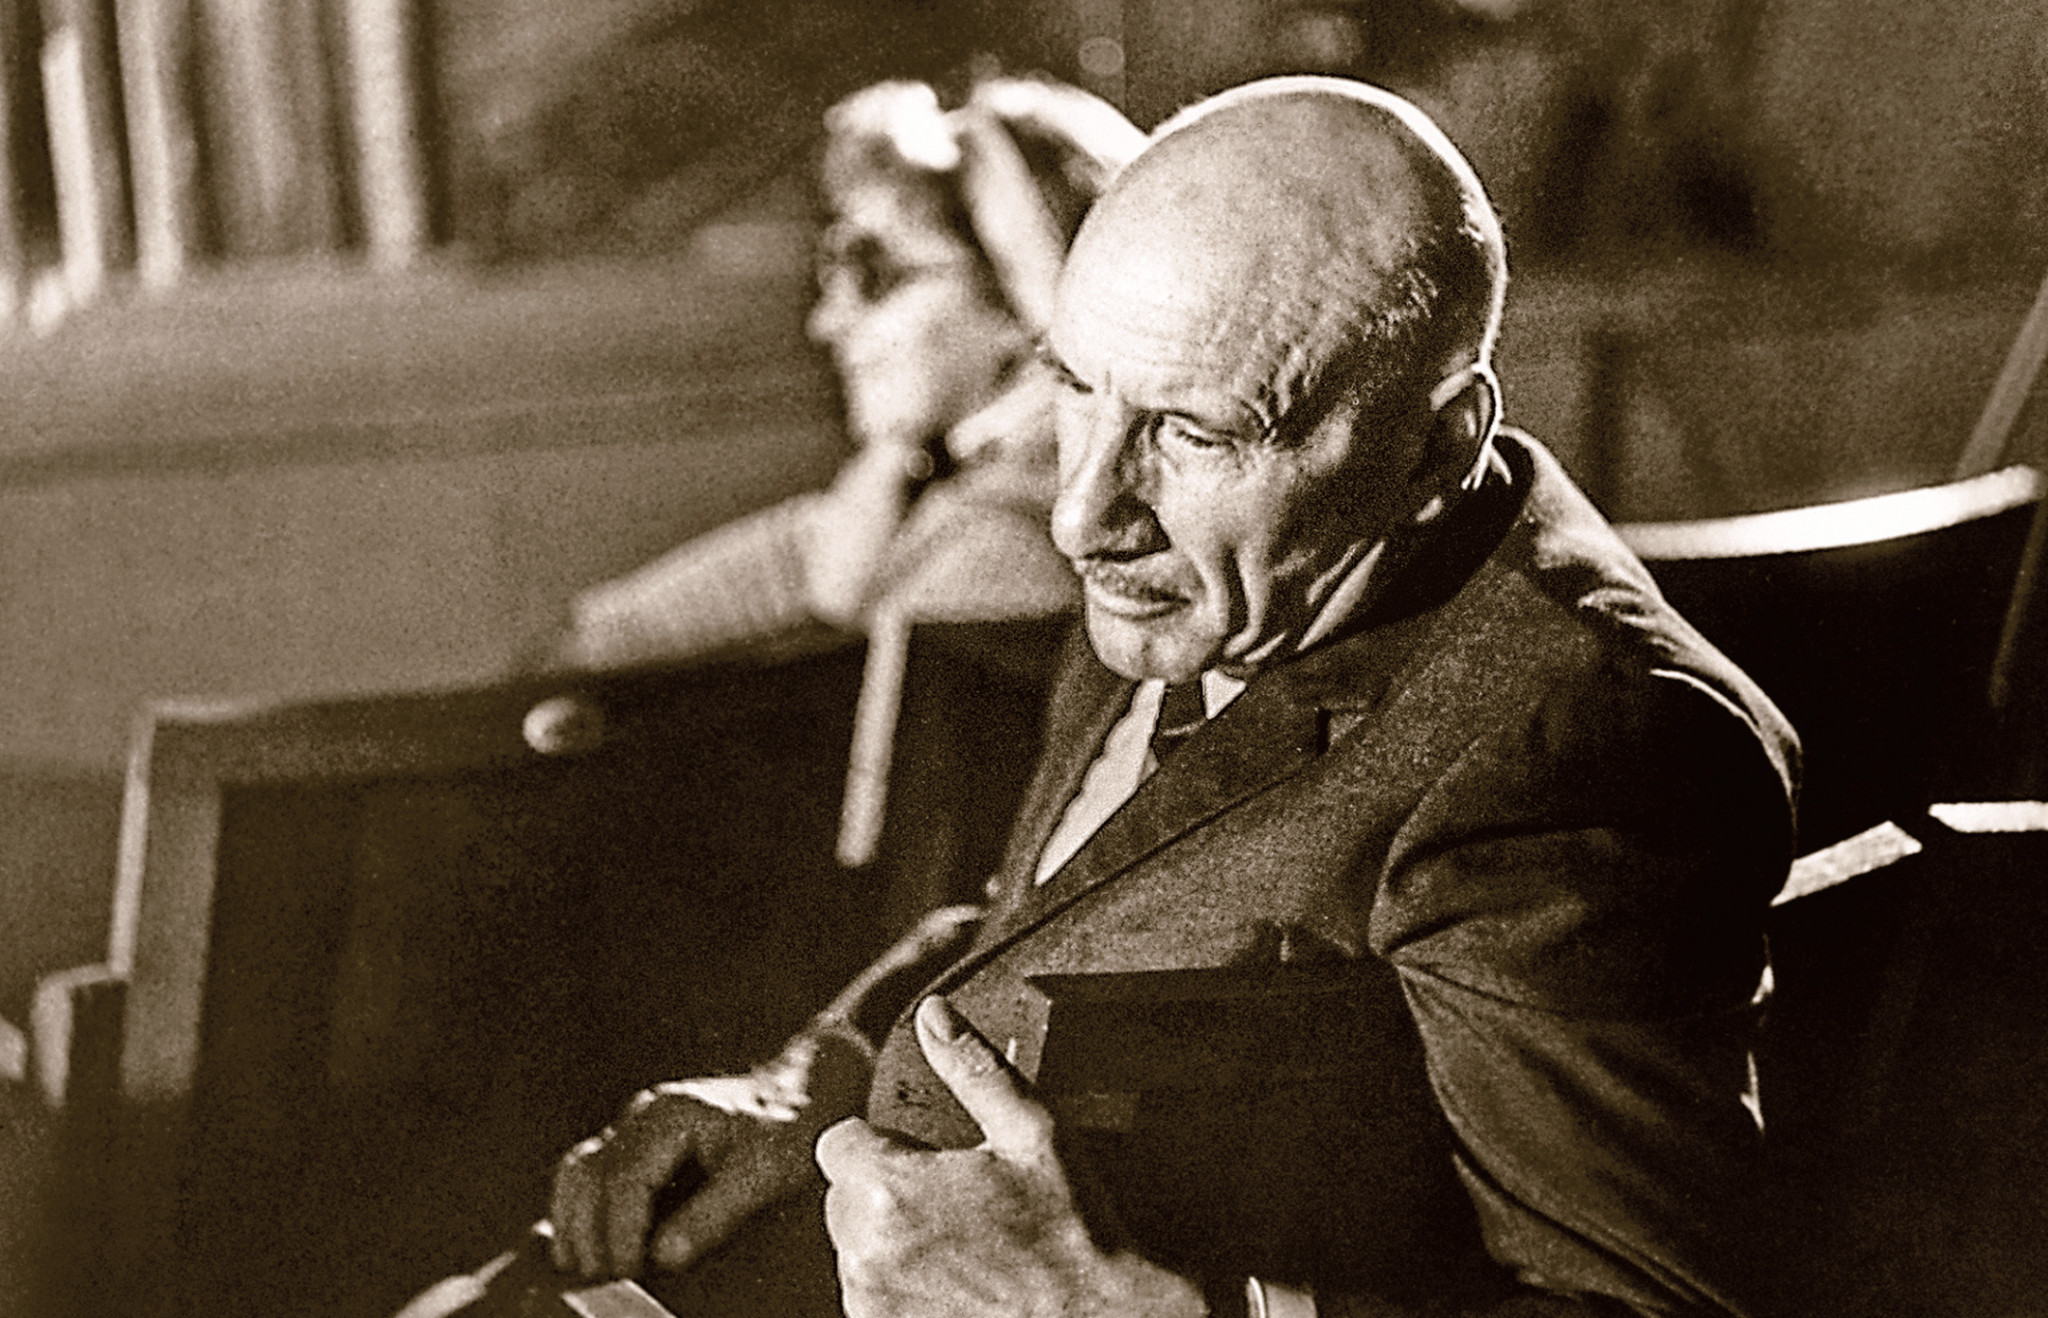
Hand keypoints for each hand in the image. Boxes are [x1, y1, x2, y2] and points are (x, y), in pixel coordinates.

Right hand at [549, 1025, 869, 1279]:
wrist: (805, 1093)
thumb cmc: (790, 1128)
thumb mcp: (764, 1173)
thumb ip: (714, 1215)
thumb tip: (665, 1256)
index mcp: (672, 1115)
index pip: (623, 1178)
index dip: (619, 1231)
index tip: (627, 1271)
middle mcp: (645, 1114)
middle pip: (589, 1173)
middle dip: (588, 1232)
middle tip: (600, 1279)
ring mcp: (638, 1125)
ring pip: (580, 1169)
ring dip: (574, 1220)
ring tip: (581, 1268)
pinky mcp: (639, 1141)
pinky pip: (590, 1171)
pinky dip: (581, 1208)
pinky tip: (585, 1243)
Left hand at [815, 996, 1204, 1317]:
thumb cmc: (1071, 1232)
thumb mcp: (1033, 1130)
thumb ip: (972, 1066)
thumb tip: (935, 1014)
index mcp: (888, 1189)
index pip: (839, 1142)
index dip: (882, 1142)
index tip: (923, 1157)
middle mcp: (864, 1251)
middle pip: (842, 1197)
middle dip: (884, 1192)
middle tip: (952, 1201)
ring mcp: (871, 1303)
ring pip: (855, 1249)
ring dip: (889, 1242)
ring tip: (958, 1246)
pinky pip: (871, 1297)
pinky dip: (900, 1288)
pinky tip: (954, 1283)